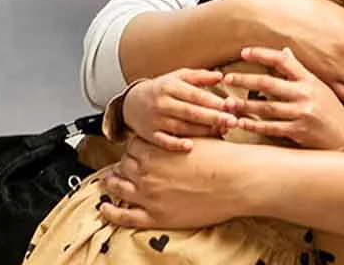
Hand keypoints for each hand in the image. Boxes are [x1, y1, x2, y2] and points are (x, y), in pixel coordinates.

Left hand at [99, 137, 247, 228]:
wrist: (237, 181)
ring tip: (111, 183)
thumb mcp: (197, 137)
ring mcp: (148, 194)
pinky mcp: (155, 216)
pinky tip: (106, 209)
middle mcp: (146, 171)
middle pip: (123, 164)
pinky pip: (123, 216)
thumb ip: (179, 136)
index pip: (132, 146)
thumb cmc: (222, 159)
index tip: (139, 151)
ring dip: (113, 184)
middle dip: (125, 165)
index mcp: (154, 150)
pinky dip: (111, 212)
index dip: (136, 148)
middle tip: (128, 167)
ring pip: (118, 187)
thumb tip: (178, 126)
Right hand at [122, 69, 237, 151]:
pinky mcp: (150, 134)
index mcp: (170, 87)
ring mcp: (156, 120)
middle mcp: (162, 103)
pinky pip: (163, 141)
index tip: (231, 105)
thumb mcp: (178, 77)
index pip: (195, 94)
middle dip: (213, 117)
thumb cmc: (162, 89)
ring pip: (181, 127)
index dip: (213, 101)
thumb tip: (221, 75)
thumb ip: (200, 77)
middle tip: (233, 121)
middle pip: (190, 112)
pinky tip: (190, 146)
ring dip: (202, 131)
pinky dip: (176, 144)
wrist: (132, 103)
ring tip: (222, 131)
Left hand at [223, 47, 343, 151]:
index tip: (243, 52)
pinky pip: (270, 127)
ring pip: (265, 107)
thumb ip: (301, 72)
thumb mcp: (321, 89)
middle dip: (244, 79)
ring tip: (227, 103)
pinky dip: (253, 125)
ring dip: (244, 105)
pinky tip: (240, 123)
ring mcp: (303, 113)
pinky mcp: (299, 132)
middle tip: (226, 77)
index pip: (283, 60)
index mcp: (311, 80)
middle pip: (268, 82)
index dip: (262, 54)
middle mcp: (306, 94)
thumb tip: (284, 51)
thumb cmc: (333, 115)